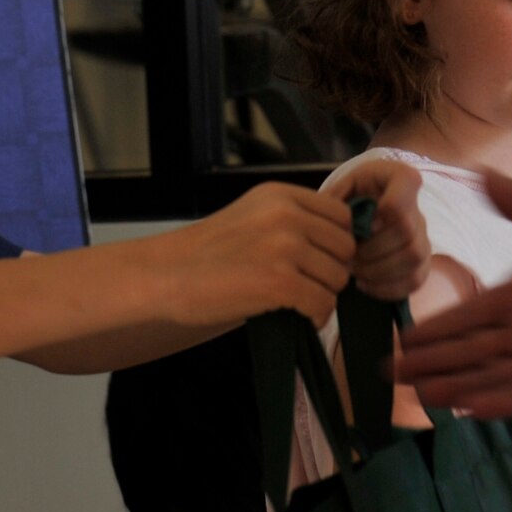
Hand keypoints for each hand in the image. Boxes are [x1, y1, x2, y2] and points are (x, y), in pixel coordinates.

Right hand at [154, 183, 355, 326]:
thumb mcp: (253, 216)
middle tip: (308, 285)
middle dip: (332, 270)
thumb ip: (293, 220)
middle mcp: (286, 214)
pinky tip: (298, 317)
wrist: (166, 276)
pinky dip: (316, 317)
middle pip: (345, 246)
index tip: (319, 261)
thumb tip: (342, 244)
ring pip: (338, 277)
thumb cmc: (208, 255)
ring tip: (297, 302)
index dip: (336, 242)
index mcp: (280, 194)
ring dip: (323, 295)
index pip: (341, 215)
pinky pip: (323, 303)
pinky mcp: (280, 281)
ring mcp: (284, 246)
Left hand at [326, 159, 431, 300]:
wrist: (368, 206)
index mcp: (400, 179)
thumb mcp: (343, 185)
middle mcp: (418, 208)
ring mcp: (423, 237)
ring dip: (379, 271)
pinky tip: (364, 283)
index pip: (405, 191)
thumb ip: (335, 198)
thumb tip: (335, 222)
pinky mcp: (423, 264)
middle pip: (408, 231)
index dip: (385, 212)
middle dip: (373, 250)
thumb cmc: (354, 193)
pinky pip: (415, 280)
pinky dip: (387, 288)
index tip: (364, 225)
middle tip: (348, 257)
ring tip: (354, 271)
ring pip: (414, 258)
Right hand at [390, 172, 511, 415]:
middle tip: (391, 376)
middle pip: (469, 351)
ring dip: (456, 387)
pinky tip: (471, 410)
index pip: (467, 316)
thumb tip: (479, 175)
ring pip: (489, 375)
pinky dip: (498, 401)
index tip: (402, 340)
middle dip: (431, 364)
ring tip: (420, 398)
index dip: (435, 330)